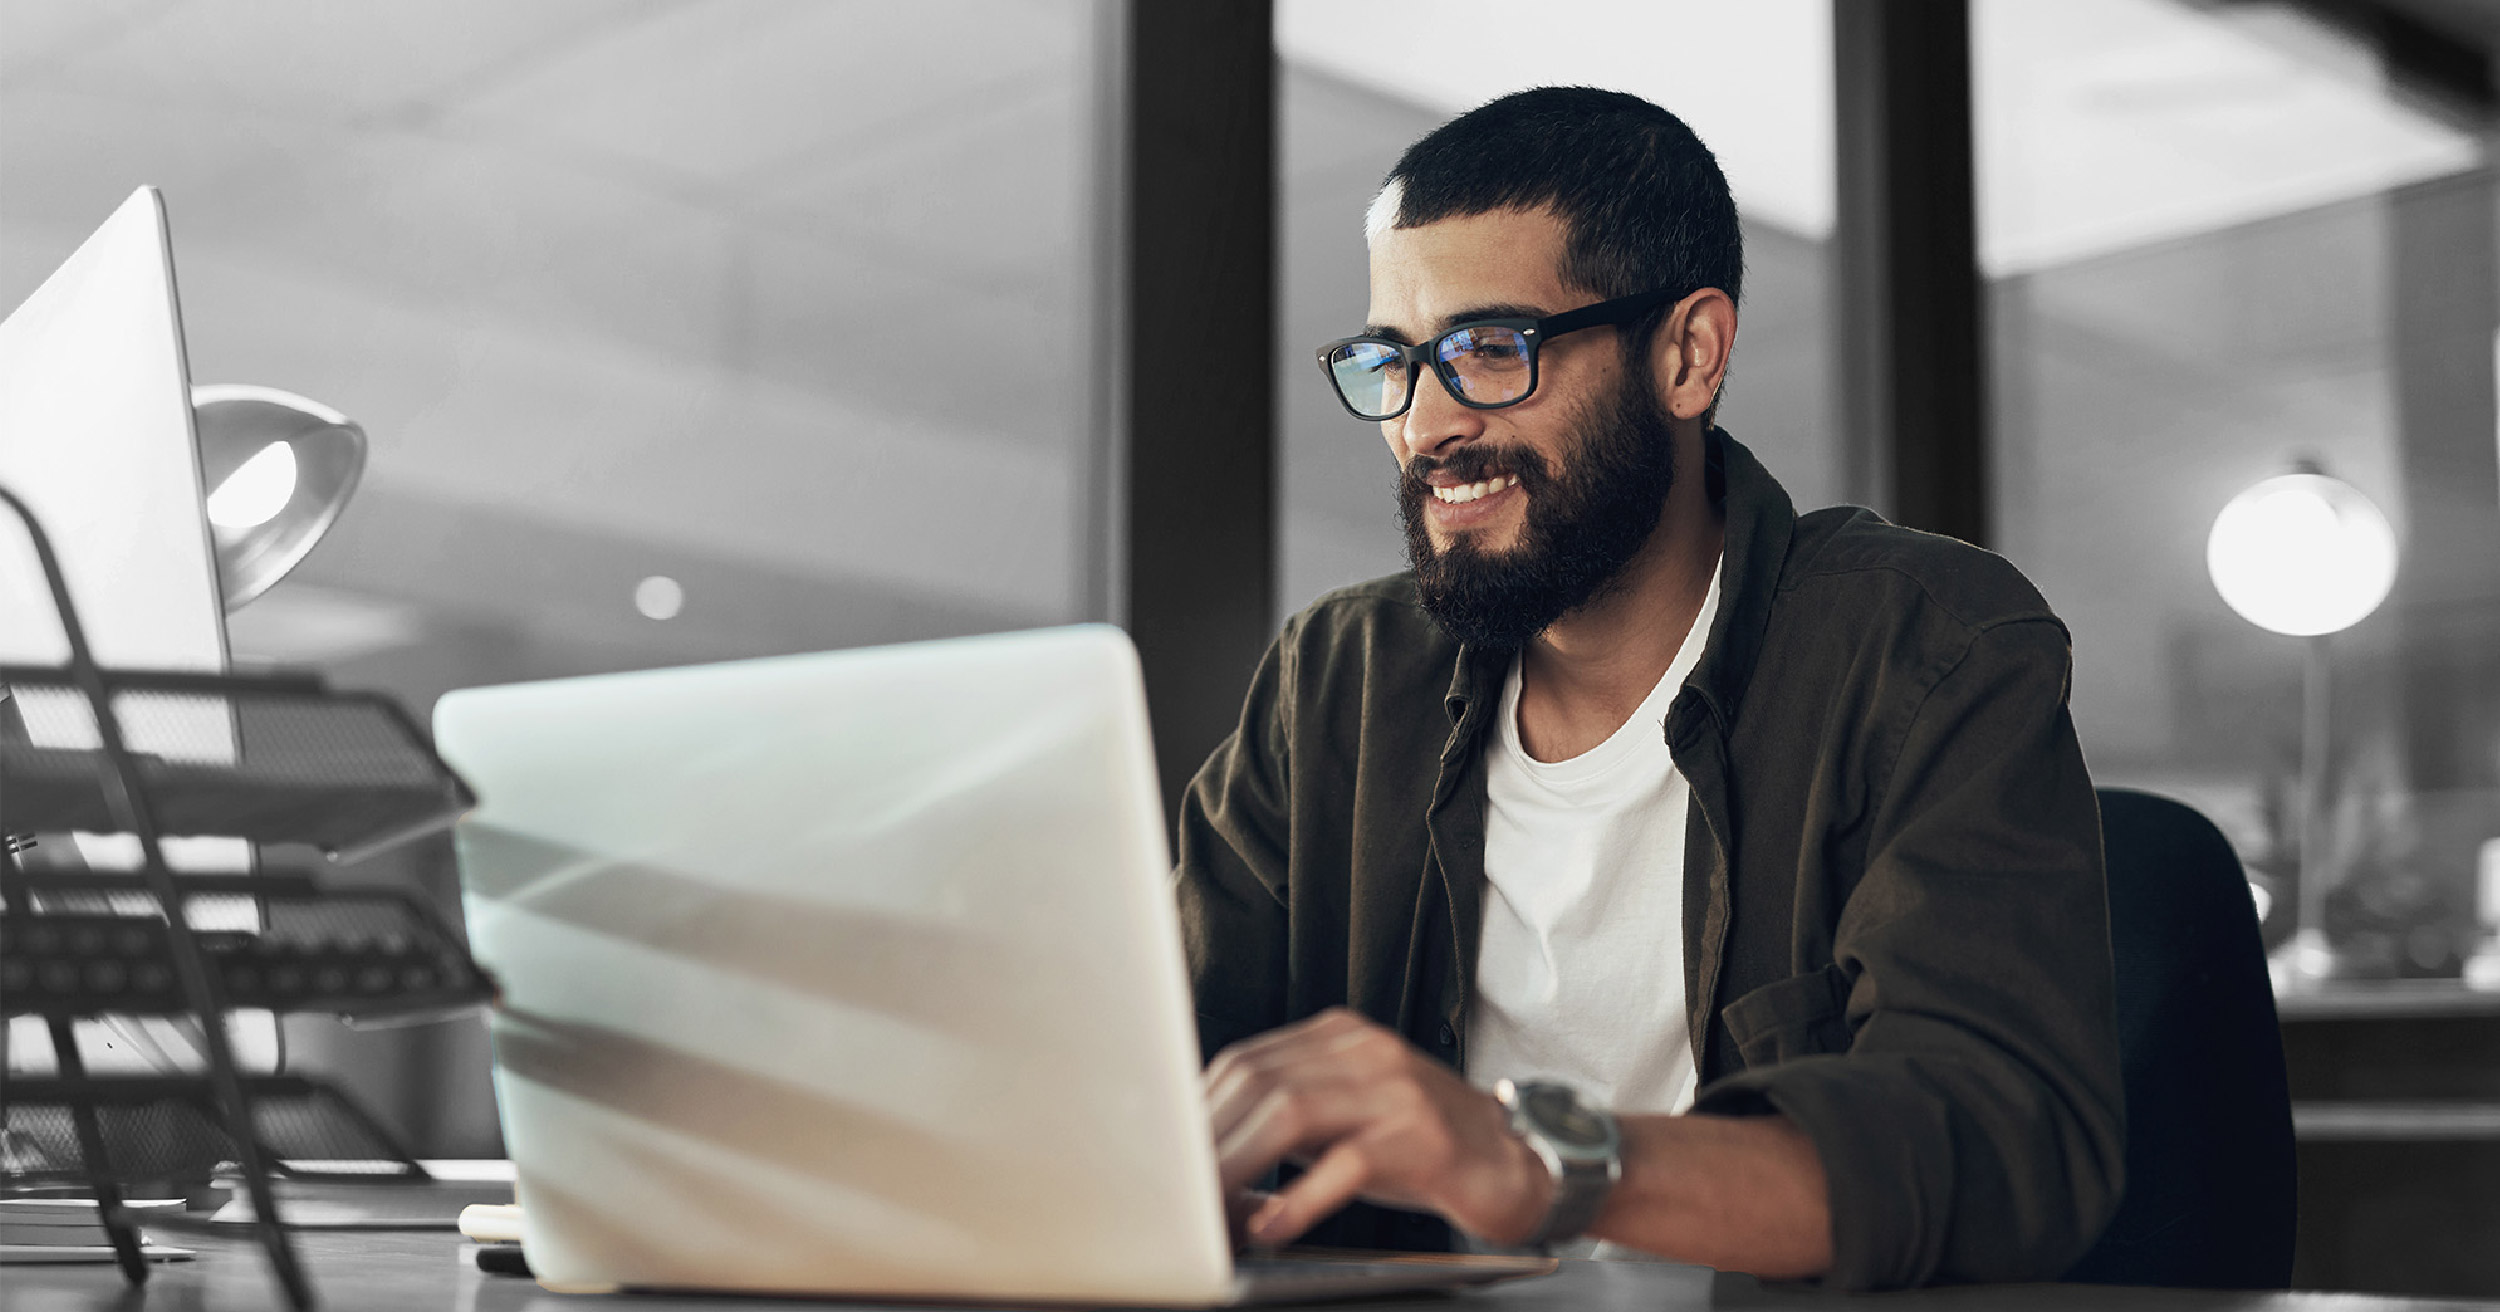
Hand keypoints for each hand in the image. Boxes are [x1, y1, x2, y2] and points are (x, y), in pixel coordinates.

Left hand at [1202, 1008, 1550, 1248]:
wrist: (1519, 1163)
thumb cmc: (1425, 1148)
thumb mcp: (1347, 1120)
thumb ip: (1285, 1124)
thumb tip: (1208, 1157)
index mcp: (1340, 1038)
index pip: (1245, 1062)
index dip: (1197, 1112)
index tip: (1165, 1157)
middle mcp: (1365, 1051)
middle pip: (1258, 1082)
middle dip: (1206, 1141)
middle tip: (1174, 1192)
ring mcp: (1396, 1090)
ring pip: (1290, 1111)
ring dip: (1237, 1167)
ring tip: (1208, 1211)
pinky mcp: (1422, 1137)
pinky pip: (1346, 1163)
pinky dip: (1300, 1198)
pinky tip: (1273, 1226)